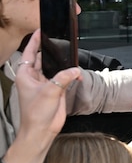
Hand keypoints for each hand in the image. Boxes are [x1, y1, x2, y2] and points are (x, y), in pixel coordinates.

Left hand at [6, 30, 81, 162]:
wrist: (42, 131)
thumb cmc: (36, 114)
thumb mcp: (49, 92)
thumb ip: (63, 78)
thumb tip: (74, 69)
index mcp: (26, 76)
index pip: (30, 54)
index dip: (34, 42)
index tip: (39, 30)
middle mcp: (34, 78)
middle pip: (42, 59)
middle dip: (49, 49)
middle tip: (57, 38)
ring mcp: (45, 84)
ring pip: (53, 68)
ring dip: (61, 62)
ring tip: (68, 52)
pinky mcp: (55, 90)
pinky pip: (62, 77)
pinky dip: (68, 73)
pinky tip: (74, 70)